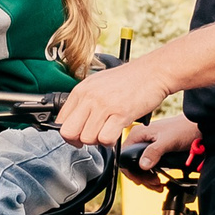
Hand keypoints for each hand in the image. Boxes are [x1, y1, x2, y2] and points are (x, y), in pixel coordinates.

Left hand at [57, 57, 174, 146]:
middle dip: (78, 141)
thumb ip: (84, 100)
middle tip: (91, 138)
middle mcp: (89, 97)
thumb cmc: (129, 79)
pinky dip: (110, 142)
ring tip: (107, 132)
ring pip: (87, 138)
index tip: (78, 135)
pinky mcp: (120, 113)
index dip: (69, 133)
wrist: (153, 72)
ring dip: (97, 141)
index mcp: (81, 90)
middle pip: (69, 132)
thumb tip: (73, 121)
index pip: (61, 120)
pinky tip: (116, 133)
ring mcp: (104, 105)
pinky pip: (105, 139)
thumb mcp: (98, 84)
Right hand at [124, 115, 199, 187]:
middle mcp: (139, 139)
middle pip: (132, 165)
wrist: (198, 127)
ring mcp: (146, 145)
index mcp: (138, 134)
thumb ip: (154, 152)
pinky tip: (159, 180)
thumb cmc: (184, 128)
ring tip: (158, 184)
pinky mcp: (154, 151)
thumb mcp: (168, 141)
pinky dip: (152, 175)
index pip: (124, 157)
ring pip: (140, 167)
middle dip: (142, 178)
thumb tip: (142, 165)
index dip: (131, 172)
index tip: (141, 181)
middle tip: (154, 183)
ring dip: (148, 179)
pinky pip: (148, 166)